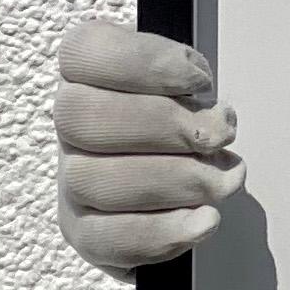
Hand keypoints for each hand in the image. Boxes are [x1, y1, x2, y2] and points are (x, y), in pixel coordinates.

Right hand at [55, 20, 244, 274]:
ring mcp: (70, 179)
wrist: (176, 180)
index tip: (199, 80)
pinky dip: (165, 231)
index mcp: (87, 72)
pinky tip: (204, 219)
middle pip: (82, 118)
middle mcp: (69, 123)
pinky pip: (107, 239)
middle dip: (164, 128)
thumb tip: (207, 112)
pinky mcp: (84, 231)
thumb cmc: (180, 120)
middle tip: (216, 135)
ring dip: (175, 181)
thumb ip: (191, 82)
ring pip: (93, 182)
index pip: (83, 50)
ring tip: (219, 180)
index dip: (144, 62)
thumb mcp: (189, 83)